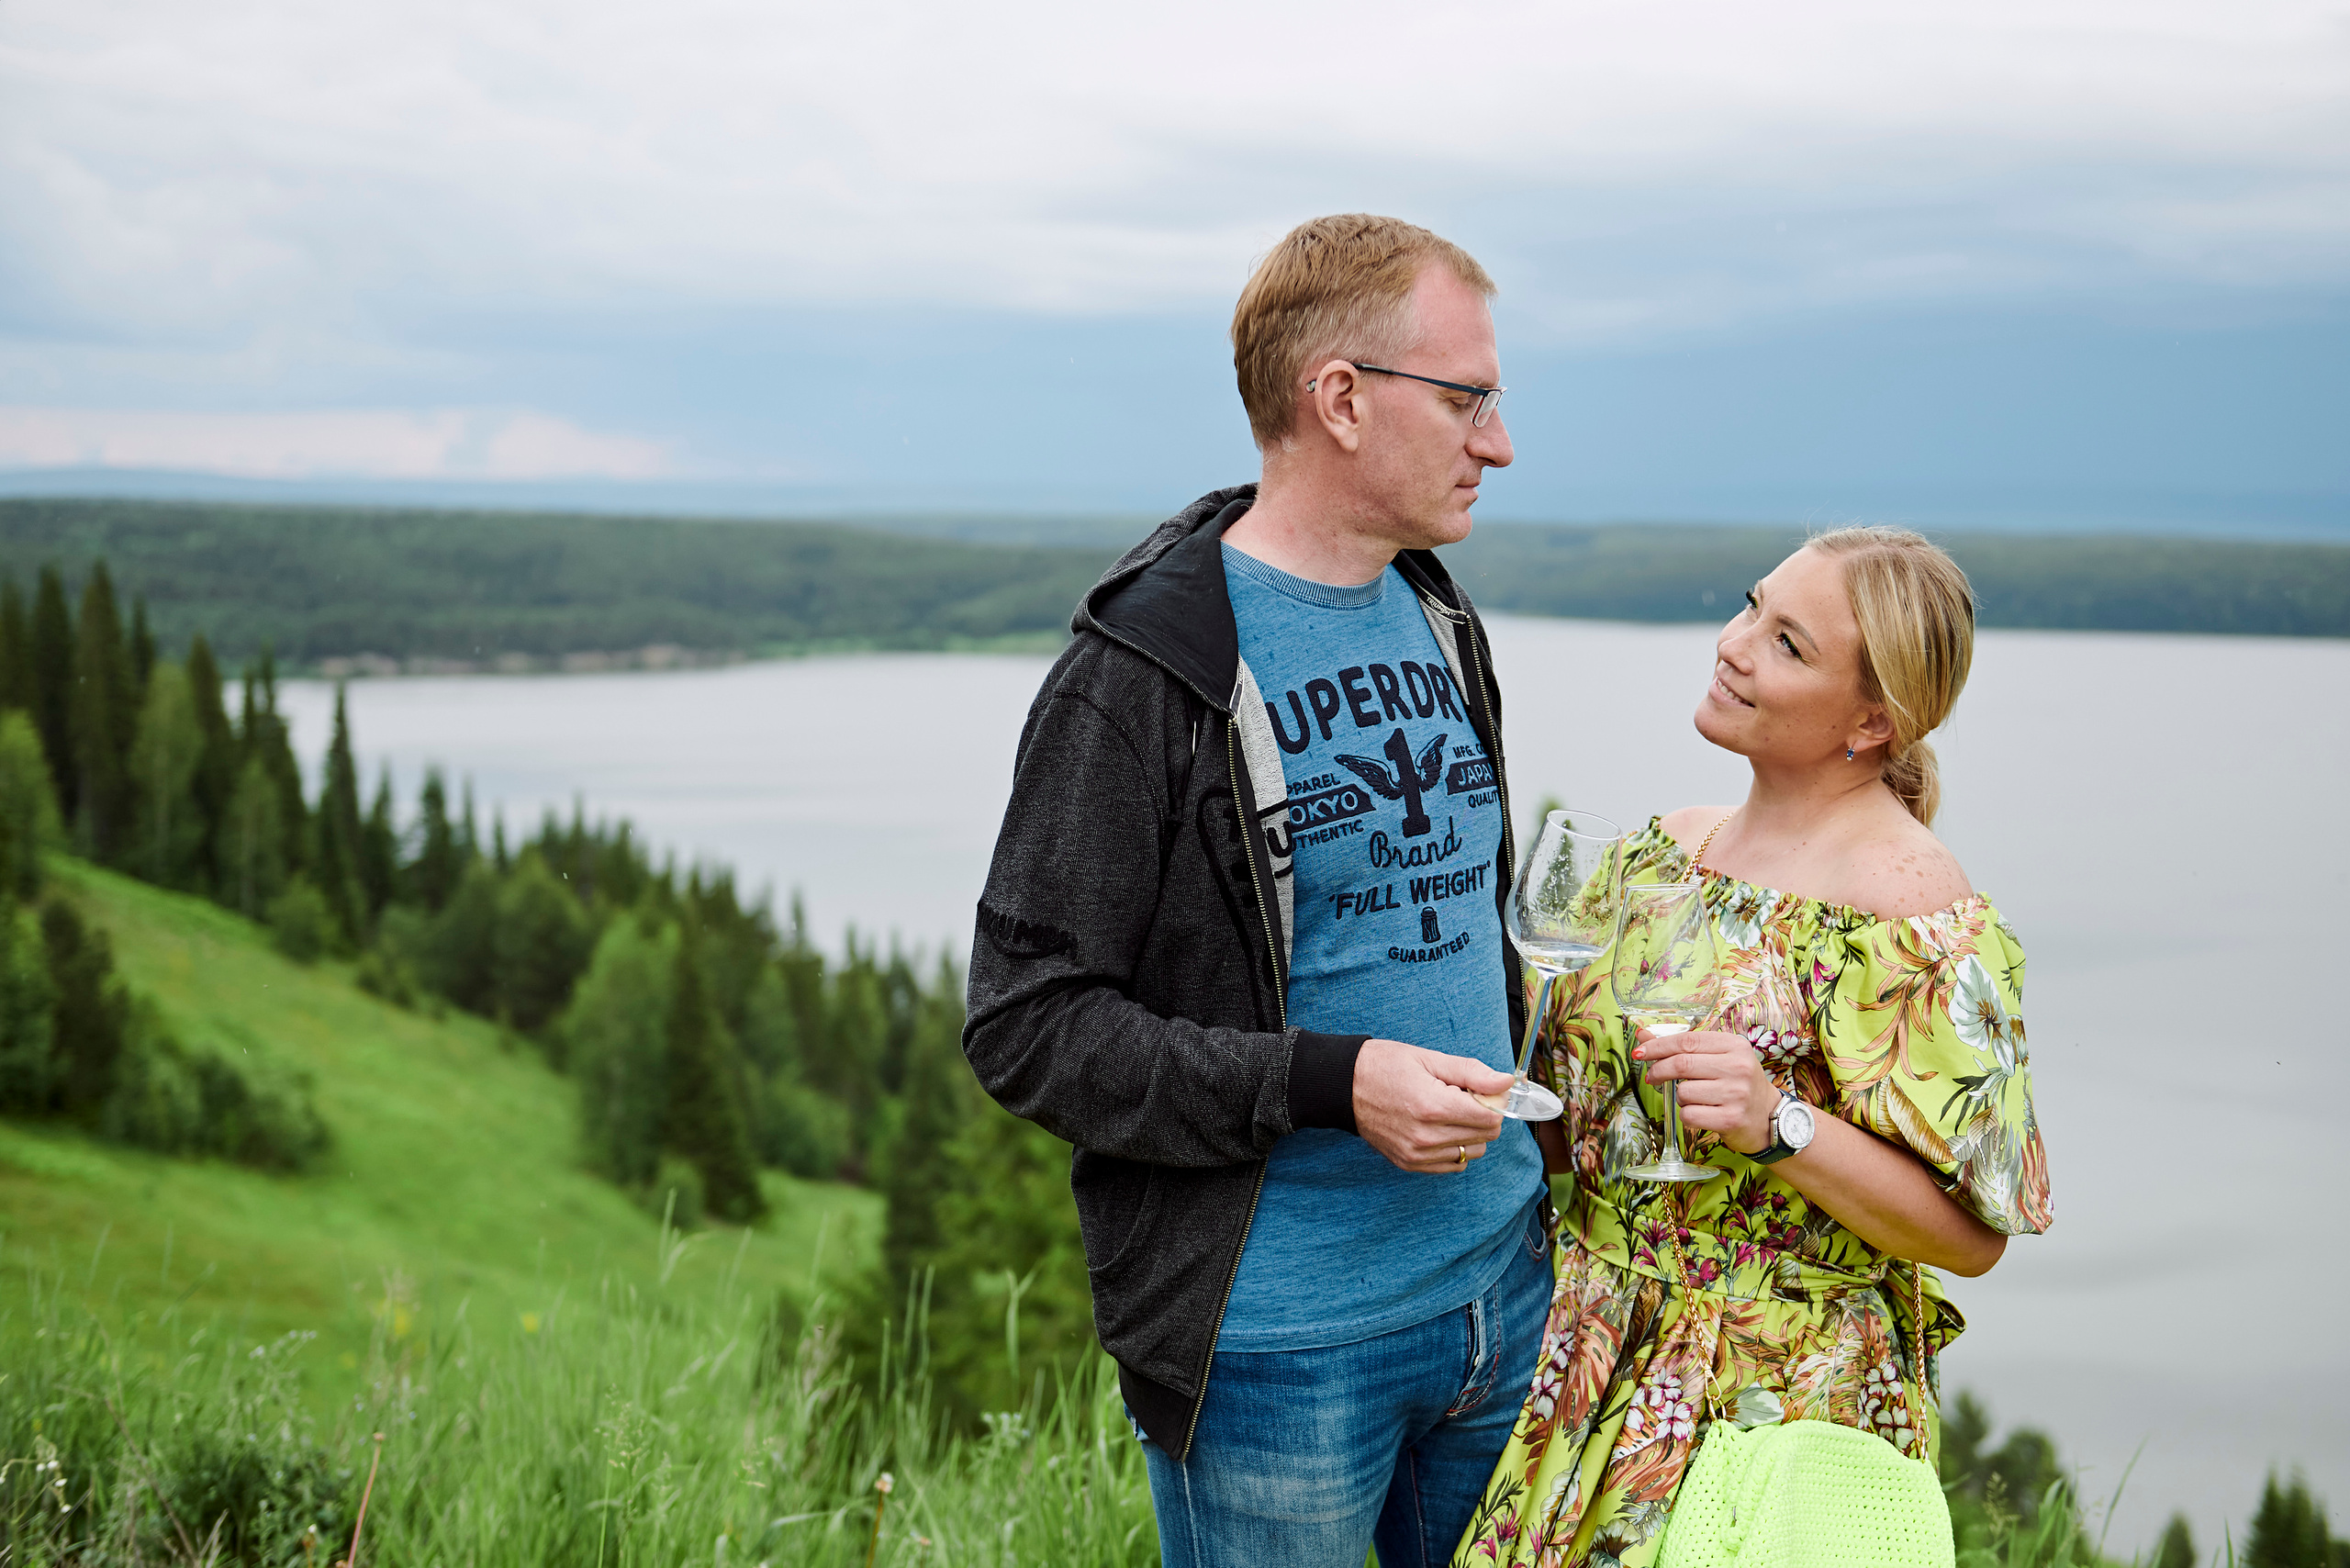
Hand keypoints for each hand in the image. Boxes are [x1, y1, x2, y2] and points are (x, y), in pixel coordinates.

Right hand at [1353, 1038, 1510, 1173]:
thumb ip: (1472, 1073)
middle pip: (1486, 1136)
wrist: (1343, 1086)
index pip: (1491, 1118)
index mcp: (1434, 1106)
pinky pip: (1453, 1164)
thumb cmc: (1385, 1065)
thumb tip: (1506, 1083)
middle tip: (1459, 1097)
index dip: (1492, 1101)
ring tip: (1446, 1112)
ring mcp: (1416, 1154)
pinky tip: (1438, 1128)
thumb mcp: (1430, 1059)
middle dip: (1481, 1115)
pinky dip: (1454, 1147)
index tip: (1478, 1089)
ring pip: (1472, 1152)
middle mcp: (1426, 1136)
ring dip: (1469, 1133)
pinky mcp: (1409, 1163)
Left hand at [1636, 1028, 1777, 1154]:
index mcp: (1734, 1045)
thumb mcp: (1717, 1058)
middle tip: (1653, 1077)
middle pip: (1681, 1064)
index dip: (1658, 1046)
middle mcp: (1738, 1067)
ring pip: (1683, 1092)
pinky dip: (1686, 1115)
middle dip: (1659, 1070)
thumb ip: (1682, 1047)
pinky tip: (1701, 1113)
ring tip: (1694, 1098)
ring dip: (1678, 1097)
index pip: (1687, 1040)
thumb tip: (1643, 1037)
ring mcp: (1736, 1094)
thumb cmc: (1737, 1084)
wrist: (1768, 1117)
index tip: (1640, 1052)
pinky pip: (1689, 1115)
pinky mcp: (1731, 1119)